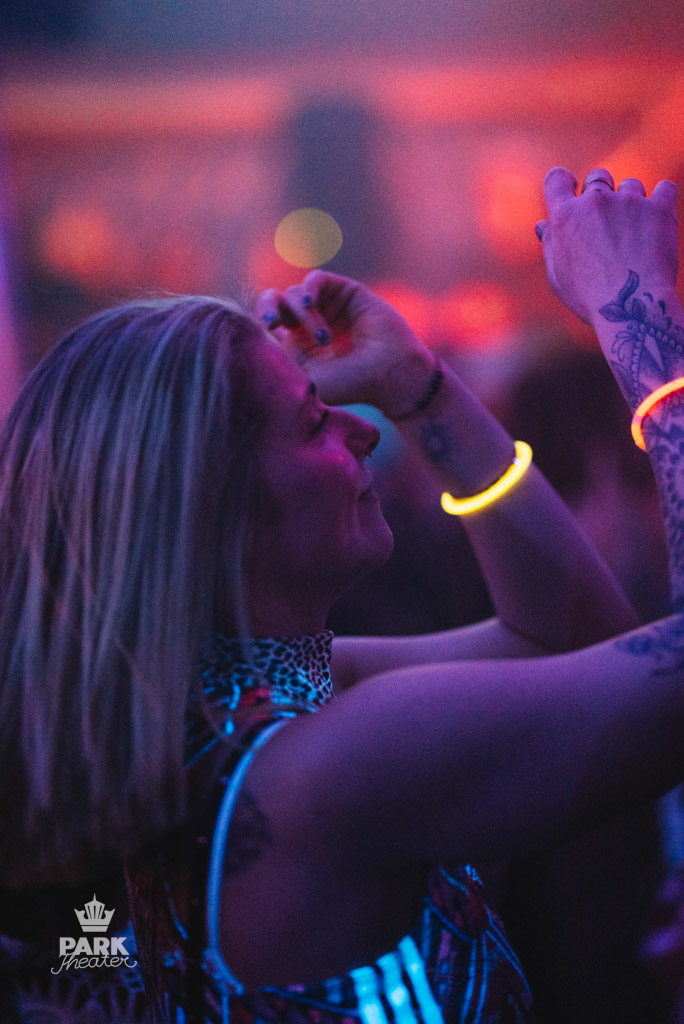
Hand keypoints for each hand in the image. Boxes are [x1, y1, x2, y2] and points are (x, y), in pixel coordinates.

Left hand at [256, 270, 433, 416]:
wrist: (390, 375)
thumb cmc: (350, 384)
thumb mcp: (305, 377)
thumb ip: (279, 358)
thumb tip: (251, 340)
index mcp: (296, 345)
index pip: (267, 324)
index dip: (260, 324)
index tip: (265, 334)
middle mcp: (308, 323)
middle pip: (273, 302)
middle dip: (267, 309)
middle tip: (272, 324)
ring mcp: (326, 306)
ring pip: (294, 294)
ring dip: (304, 315)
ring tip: (325, 339)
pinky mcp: (344, 291)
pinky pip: (315, 280)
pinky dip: (308, 289)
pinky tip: (309, 304)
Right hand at [537, 167, 678, 324]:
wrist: (632, 307)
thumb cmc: (590, 298)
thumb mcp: (559, 277)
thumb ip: (551, 245)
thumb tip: (544, 224)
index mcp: (565, 217)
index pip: (556, 179)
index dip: (564, 182)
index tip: (572, 190)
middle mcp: (595, 201)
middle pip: (598, 177)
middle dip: (601, 193)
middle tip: (608, 222)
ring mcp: (628, 202)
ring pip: (631, 186)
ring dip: (631, 202)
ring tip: (634, 234)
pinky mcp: (659, 208)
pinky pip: (665, 188)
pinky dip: (662, 199)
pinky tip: (657, 219)